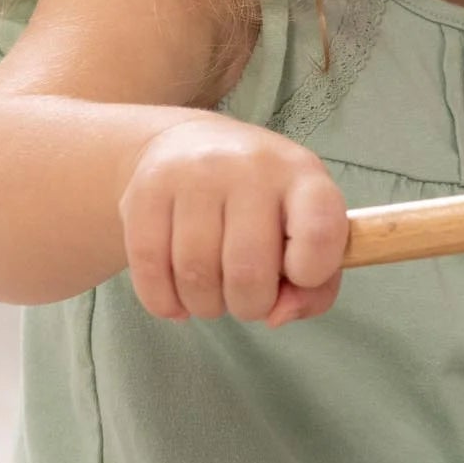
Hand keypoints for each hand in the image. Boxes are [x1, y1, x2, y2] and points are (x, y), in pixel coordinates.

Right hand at [119, 117, 348, 326]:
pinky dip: (165, 302)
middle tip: (247, 298)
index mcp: (302, 176)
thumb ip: (313, 289)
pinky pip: (149, 271)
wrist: (188, 145)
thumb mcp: (307, 232)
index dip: (311, 273)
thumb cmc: (263, 204)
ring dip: (206, 306)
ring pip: (196, 277)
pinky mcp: (144, 192)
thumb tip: (276, 317)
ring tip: (213, 294)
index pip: (319, 234)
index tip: (296, 275)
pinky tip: (177, 297)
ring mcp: (193, 175)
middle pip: (248, 272)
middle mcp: (249, 167)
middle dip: (250, 306)